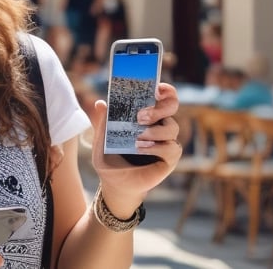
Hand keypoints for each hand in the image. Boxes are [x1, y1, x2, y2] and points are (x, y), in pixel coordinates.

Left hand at [91, 83, 181, 214]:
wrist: (113, 183)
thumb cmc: (109, 158)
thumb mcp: (101, 139)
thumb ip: (102, 122)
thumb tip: (100, 103)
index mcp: (146, 116)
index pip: (163, 97)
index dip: (165, 90)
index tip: (157, 88)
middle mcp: (159, 125)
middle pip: (172, 107)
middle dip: (160, 108)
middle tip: (141, 116)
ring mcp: (165, 142)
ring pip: (172, 128)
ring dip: (155, 130)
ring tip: (137, 139)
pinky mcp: (169, 159)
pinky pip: (172, 148)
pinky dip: (157, 147)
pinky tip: (142, 149)